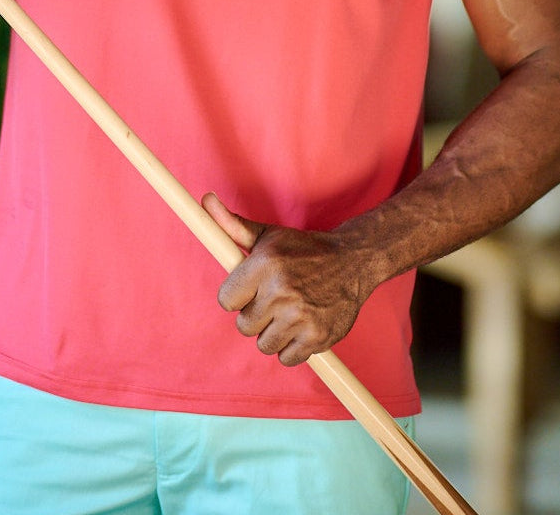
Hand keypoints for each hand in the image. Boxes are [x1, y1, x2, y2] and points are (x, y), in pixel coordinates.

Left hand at [203, 192, 372, 366]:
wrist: (353, 261)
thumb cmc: (303, 250)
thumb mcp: (268, 235)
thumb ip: (232, 226)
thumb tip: (207, 201)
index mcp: (264, 264)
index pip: (226, 300)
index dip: (237, 296)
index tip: (251, 290)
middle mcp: (281, 291)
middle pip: (244, 326)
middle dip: (256, 315)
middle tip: (274, 300)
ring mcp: (300, 317)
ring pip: (264, 344)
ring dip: (273, 333)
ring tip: (289, 312)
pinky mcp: (317, 337)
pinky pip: (286, 358)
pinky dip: (292, 347)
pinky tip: (302, 326)